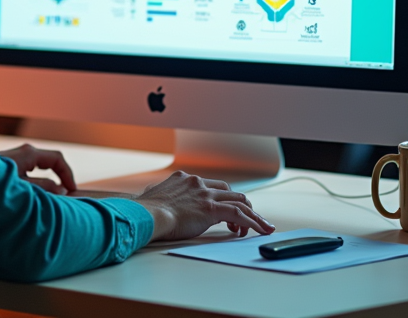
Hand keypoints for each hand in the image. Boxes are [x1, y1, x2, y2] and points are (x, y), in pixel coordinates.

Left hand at [0, 143, 76, 194]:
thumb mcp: (24, 189)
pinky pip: (28, 174)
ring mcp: (14, 160)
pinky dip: (36, 184)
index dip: (67, 174)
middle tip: (65, 197)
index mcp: (28, 154)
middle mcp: (22, 153)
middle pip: (49, 163)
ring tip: (50, 201)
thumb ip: (45, 188)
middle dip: (59, 178)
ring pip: (38, 169)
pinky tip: (33, 199)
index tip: (72, 191)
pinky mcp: (7, 169)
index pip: (57, 159)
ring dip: (46, 183)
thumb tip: (61, 190)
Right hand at [133, 171, 274, 240]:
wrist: (147, 214)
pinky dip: (253, 222)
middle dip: (240, 205)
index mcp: (183, 179)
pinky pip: (239, 214)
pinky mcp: (211, 208)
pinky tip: (260, 230)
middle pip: (229, 191)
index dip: (221, 199)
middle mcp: (197, 183)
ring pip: (239, 201)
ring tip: (262, 227)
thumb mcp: (152, 196)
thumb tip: (155, 200)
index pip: (210, 186)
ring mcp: (205, 194)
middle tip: (245, 222)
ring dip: (253, 215)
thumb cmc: (145, 210)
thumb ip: (160, 196)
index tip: (224, 214)